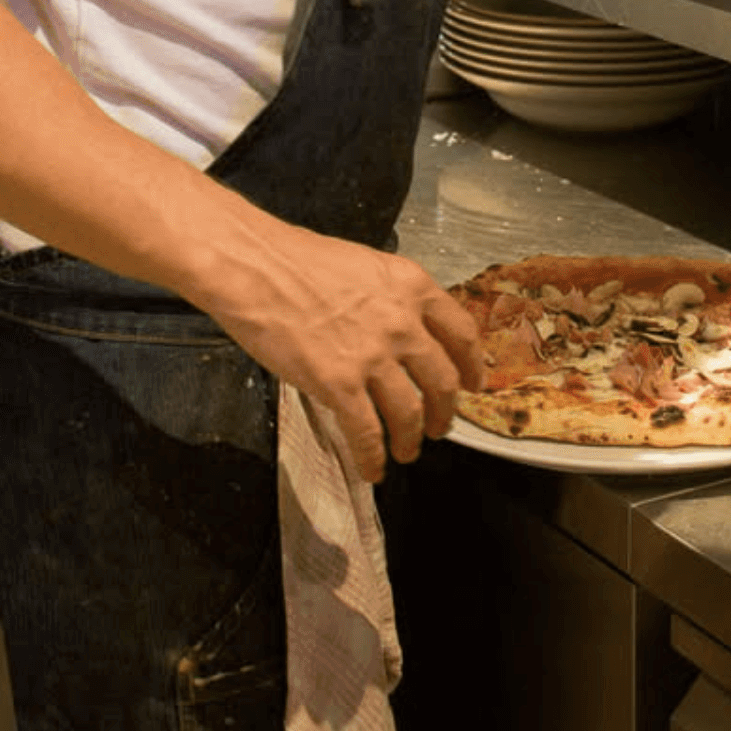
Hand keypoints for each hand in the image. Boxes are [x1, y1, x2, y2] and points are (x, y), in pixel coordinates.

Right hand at [215, 229, 484, 483]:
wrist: (256, 268)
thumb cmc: (299, 261)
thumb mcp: (367, 268)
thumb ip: (394, 300)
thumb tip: (404, 332)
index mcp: (413, 287)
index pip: (461, 333)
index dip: (472, 365)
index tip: (474, 384)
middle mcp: (404, 323)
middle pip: (443, 380)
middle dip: (443, 411)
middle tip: (438, 426)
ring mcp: (374, 356)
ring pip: (410, 413)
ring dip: (411, 439)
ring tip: (406, 451)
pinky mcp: (340, 384)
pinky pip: (368, 433)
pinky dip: (373, 457)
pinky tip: (373, 469)